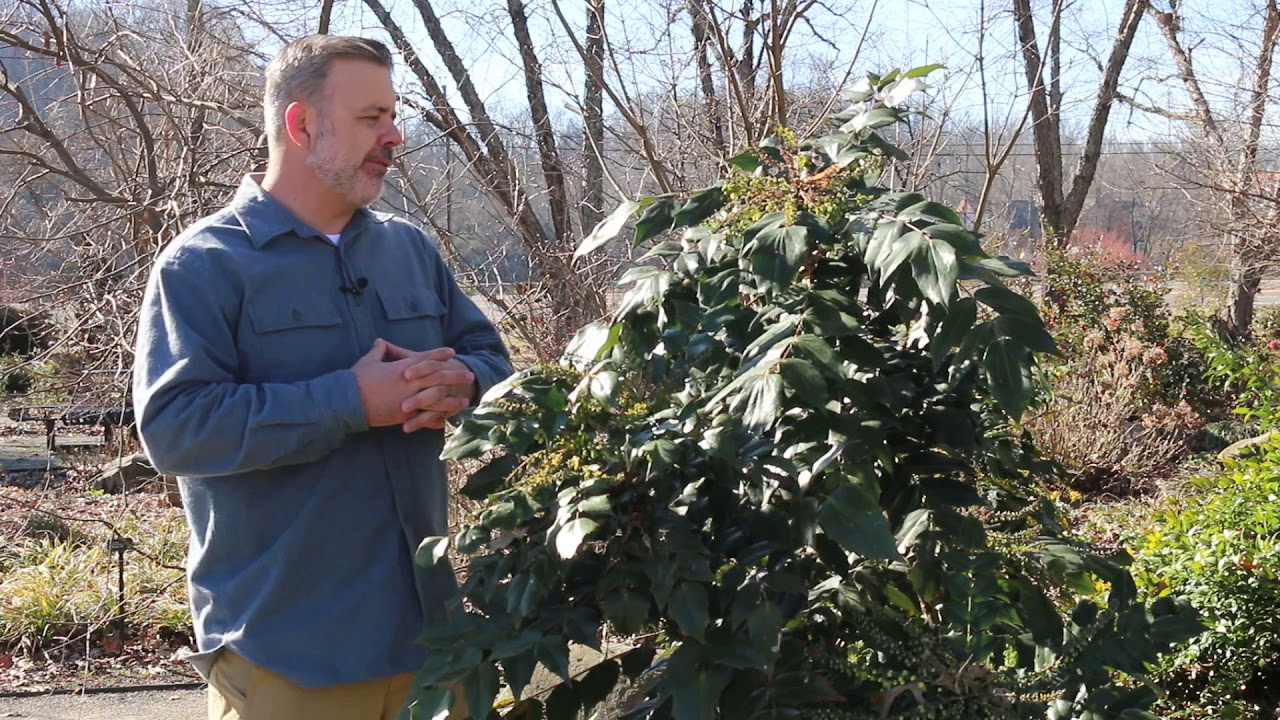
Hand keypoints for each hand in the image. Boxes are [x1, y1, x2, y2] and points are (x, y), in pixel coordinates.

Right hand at [351, 339, 473, 429]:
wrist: (348, 401)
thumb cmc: (356, 379)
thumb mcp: (368, 361)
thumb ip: (378, 351)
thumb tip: (380, 341)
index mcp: (402, 368)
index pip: (425, 359)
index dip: (439, 355)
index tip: (451, 352)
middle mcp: (409, 383)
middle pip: (437, 378)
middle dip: (454, 376)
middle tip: (469, 376)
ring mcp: (408, 400)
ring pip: (435, 400)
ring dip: (451, 401)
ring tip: (464, 401)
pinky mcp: (403, 416)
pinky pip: (423, 418)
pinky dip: (434, 420)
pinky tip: (445, 421)